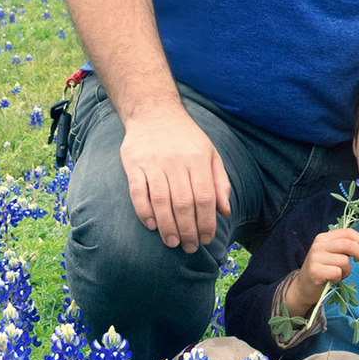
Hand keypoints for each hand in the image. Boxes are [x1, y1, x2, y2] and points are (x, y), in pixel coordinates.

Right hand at [121, 104, 230, 252]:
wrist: (154, 112)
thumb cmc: (186, 138)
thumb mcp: (210, 154)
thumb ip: (219, 182)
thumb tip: (225, 211)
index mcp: (199, 159)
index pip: (205, 197)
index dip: (207, 222)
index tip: (206, 239)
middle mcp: (177, 160)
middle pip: (184, 202)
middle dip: (188, 230)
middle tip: (189, 247)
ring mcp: (154, 162)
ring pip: (162, 200)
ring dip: (167, 226)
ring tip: (172, 242)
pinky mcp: (133, 163)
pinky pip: (137, 191)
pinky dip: (144, 210)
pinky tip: (151, 225)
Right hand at [290, 228, 358, 317]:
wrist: (303, 288)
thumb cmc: (322, 271)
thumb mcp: (332, 254)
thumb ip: (345, 248)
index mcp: (323, 237)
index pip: (347, 232)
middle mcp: (318, 245)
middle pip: (348, 244)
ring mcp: (315, 257)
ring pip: (344, 261)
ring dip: (347, 271)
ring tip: (339, 274)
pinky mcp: (315, 271)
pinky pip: (337, 272)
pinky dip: (339, 278)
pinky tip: (332, 280)